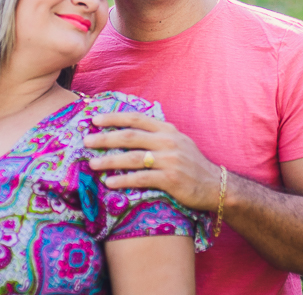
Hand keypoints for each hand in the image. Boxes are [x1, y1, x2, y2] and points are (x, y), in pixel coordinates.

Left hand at [84, 111, 222, 211]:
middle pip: (130, 136)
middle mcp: (168, 141)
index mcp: (167, 129)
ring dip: (109, 160)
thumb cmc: (191, 164)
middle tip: (86, 141)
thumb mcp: (177, 142)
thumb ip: (156, 135)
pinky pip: (141, 178)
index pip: (136, 118)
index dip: (114, 117)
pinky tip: (109, 183)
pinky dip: (123, 180)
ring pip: (133, 158)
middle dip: (105, 138)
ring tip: (92, 164)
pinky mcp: (171, 179)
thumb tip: (127, 130)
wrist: (216, 185)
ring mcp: (170, 160)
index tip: (95, 120)